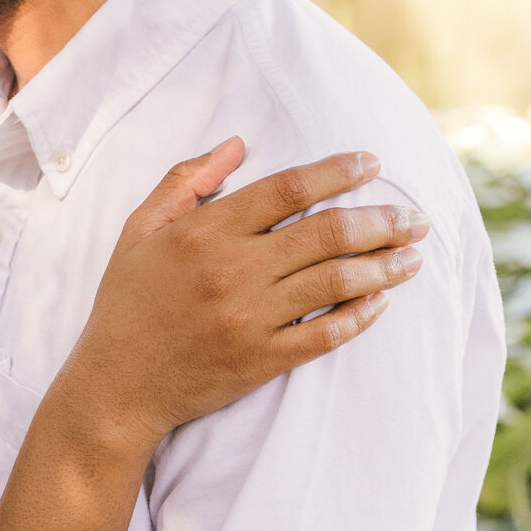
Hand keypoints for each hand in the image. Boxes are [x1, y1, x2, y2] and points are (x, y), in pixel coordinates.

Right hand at [66, 142, 427, 457]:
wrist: (116, 386)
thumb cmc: (126, 302)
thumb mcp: (139, 229)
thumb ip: (185, 181)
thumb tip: (237, 145)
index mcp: (205, 232)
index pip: (287, 189)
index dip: (337, 171)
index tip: (373, 164)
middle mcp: (233, 271)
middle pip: (326, 233)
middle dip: (381, 220)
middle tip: (414, 216)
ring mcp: (250, 318)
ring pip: (336, 281)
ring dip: (384, 265)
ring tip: (413, 255)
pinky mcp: (261, 359)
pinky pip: (325, 334)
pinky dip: (360, 316)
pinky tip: (382, 302)